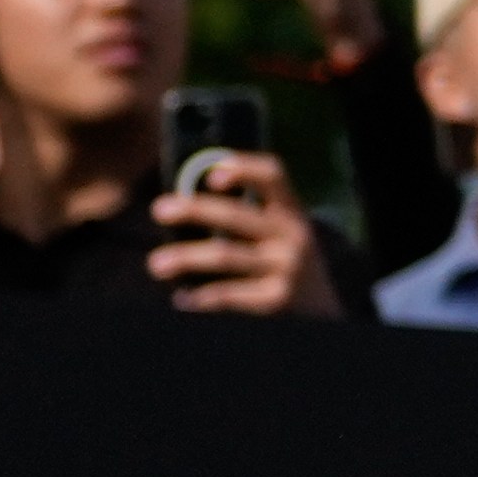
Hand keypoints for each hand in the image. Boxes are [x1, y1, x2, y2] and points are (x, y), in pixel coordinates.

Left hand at [147, 156, 335, 320]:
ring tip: (156, 264)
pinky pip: (231, 295)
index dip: (242, 169)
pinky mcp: (277, 299)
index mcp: (289, 211)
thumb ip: (244, 215)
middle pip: (237, 215)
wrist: (321, 307)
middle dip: (194, 210)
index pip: (272, 176)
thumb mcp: (277, 232)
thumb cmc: (280, 260)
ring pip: (226, 255)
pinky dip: (202, 297)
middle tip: (159, 209)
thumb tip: (181, 201)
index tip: (210, 175)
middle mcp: (292, 235)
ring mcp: (286, 268)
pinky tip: (182, 298)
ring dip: (186, 257)